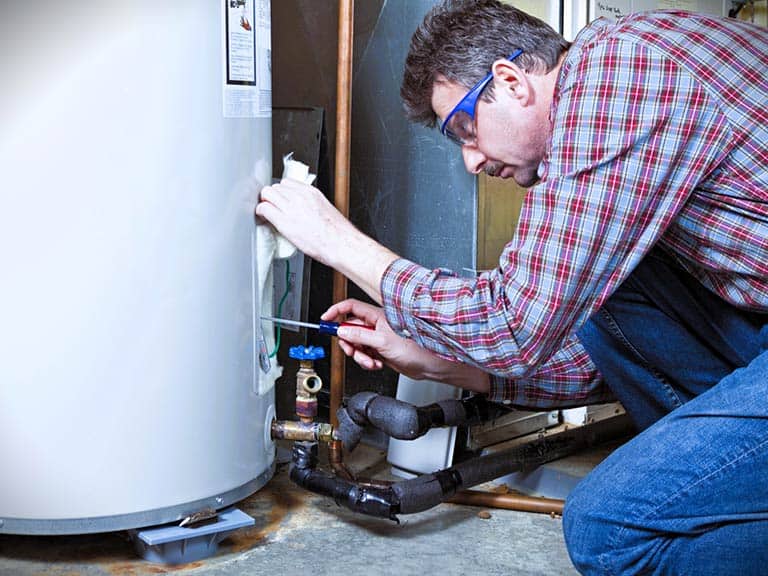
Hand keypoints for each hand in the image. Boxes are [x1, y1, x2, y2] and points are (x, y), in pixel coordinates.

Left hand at [255, 179, 353, 264]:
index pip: (287, 183)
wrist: (340, 243)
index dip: (281, 192)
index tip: (281, 199)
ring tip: (268, 212)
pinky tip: (263, 218)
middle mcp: (301, 197)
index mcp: (312, 193)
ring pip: (267, 193)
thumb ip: (311, 204)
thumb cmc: (336, 233)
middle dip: (272, 196)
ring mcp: (292, 208)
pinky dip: (261, 212)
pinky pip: (265, 208)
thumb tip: (302, 208)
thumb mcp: (325, 209)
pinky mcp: (284, 221)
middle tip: (273, 207)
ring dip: (265, 202)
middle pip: (275, 186)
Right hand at [323, 299, 489, 392]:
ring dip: (360, 355)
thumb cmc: (416, 348)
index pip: (350, 307)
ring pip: (357, 344)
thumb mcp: (381, 341)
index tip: (325, 320)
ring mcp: (378, 337)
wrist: (429, 365)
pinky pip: (365, 354)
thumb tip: (342, 330)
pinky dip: (367, 361)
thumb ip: (359, 335)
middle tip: (352, 351)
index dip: (336, 312)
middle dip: (349, 343)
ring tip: (371, 360)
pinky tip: (377, 363)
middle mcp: (377, 325)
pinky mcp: (381, 349)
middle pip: (350, 328)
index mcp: (377, 315)